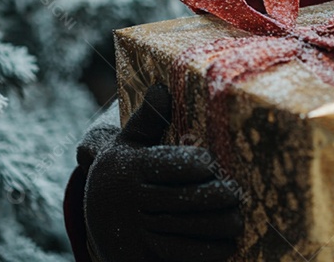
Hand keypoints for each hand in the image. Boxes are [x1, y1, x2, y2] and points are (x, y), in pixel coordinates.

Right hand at [83, 84, 242, 261]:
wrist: (95, 220)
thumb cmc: (122, 172)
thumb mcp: (127, 142)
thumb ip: (146, 119)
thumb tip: (161, 89)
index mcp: (129, 168)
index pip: (173, 164)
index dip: (200, 165)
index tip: (217, 163)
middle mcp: (129, 201)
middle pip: (184, 199)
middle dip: (218, 197)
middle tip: (237, 193)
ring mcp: (135, 232)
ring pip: (186, 230)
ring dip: (218, 226)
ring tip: (238, 218)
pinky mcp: (143, 257)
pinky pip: (181, 256)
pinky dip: (208, 252)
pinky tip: (227, 244)